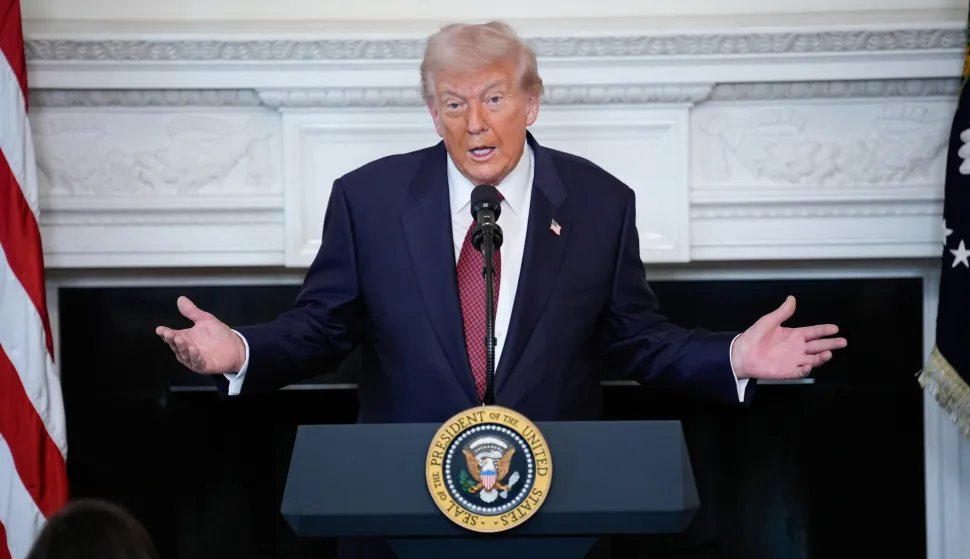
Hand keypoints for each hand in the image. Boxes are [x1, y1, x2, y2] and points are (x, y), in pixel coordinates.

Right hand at [155, 296, 246, 374]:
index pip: (171, 336)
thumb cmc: (220, 334)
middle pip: (176, 345)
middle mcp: (187, 349)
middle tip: (169, 333)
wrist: (236, 346)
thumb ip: (192, 311)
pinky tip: (192, 349)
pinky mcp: (203, 365)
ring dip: (181, 347)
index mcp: (186, 338)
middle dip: (171, 339)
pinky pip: (196, 362)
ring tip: (180, 339)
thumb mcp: (205, 320)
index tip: (160, 329)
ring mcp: (194, 358)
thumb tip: (181, 299)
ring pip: (184, 354)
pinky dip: (194, 356)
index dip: (165, 333)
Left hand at [731, 295, 846, 380]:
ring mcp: (793, 360)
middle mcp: (797, 348)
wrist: (741, 354)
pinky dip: (805, 370)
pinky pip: (800, 372)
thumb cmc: (753, 337)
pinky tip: (808, 365)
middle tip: (842, 342)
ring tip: (828, 353)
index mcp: (794, 335)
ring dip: (821, 357)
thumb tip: (791, 298)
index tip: (835, 328)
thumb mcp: (768, 322)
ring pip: (812, 359)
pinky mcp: (787, 371)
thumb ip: (782, 312)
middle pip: (818, 346)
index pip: (813, 332)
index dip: (824, 330)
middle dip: (831, 344)